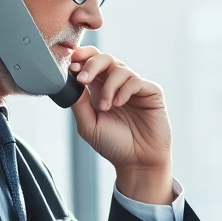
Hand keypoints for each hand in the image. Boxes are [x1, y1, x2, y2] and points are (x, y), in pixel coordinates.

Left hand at [67, 46, 173, 202]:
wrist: (137, 162)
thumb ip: (79, 103)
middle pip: (104, 57)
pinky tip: (118, 104)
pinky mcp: (151, 92)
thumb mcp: (88, 125)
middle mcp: (117, 84)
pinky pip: (135, 81)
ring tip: (105, 107)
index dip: (80, 58)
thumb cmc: (113, 145)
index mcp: (99, 88)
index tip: (70, 66)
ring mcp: (134, 87)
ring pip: (119, 68)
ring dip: (108, 86)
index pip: (90, 62)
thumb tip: (70, 81)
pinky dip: (123, 91)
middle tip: (82, 78)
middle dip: (91, 64)